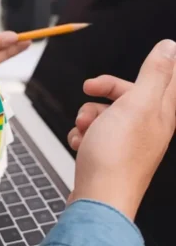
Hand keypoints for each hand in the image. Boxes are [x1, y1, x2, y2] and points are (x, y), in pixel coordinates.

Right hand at [70, 40, 175, 219]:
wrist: (98, 198)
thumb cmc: (116, 156)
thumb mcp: (137, 104)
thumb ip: (155, 73)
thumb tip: (170, 47)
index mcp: (161, 111)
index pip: (163, 77)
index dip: (143, 68)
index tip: (124, 67)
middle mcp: (148, 127)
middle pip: (127, 96)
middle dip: (103, 94)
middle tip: (89, 91)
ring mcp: (128, 143)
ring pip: (106, 116)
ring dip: (88, 117)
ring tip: (83, 130)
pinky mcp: (110, 156)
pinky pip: (95, 136)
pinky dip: (82, 137)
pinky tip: (79, 145)